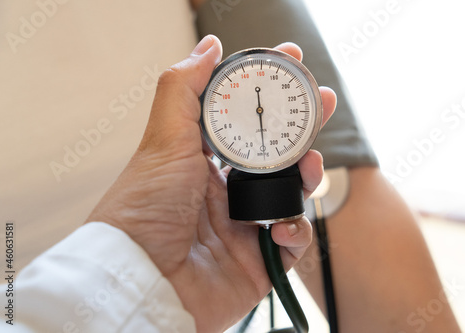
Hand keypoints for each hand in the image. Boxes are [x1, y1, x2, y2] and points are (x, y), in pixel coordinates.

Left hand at [86, 35, 335, 331]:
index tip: (291, 67)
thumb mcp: (163, 139)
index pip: (248, 123)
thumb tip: (210, 46)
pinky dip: (297, 230)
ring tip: (310, 165)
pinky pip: (294, 241)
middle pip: (278, 155)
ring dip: (307, 176)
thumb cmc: (145, 208)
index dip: (270, 96)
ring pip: (293, 194)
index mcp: (206, 163)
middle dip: (302, 127)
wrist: (142, 278)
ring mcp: (245, 225)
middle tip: (322, 101)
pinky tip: (281, 227)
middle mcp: (228, 192)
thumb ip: (185, 88)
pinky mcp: (260, 260)